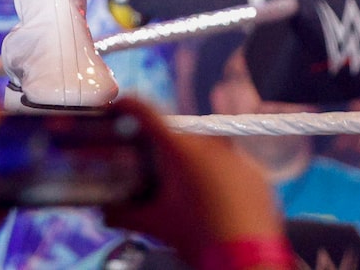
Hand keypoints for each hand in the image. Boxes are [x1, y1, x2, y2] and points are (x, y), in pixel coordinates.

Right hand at [105, 97, 288, 262]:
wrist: (249, 258)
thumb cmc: (201, 238)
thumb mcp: (158, 226)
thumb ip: (125, 216)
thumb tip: (104, 213)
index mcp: (180, 150)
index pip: (147, 113)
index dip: (128, 105)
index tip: (119, 105)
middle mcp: (209, 144)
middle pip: (178, 136)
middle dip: (165, 151)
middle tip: (157, 172)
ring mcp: (236, 155)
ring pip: (206, 151)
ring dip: (194, 164)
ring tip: (190, 193)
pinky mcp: (255, 171)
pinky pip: (230, 165)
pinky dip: (220, 176)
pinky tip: (216, 200)